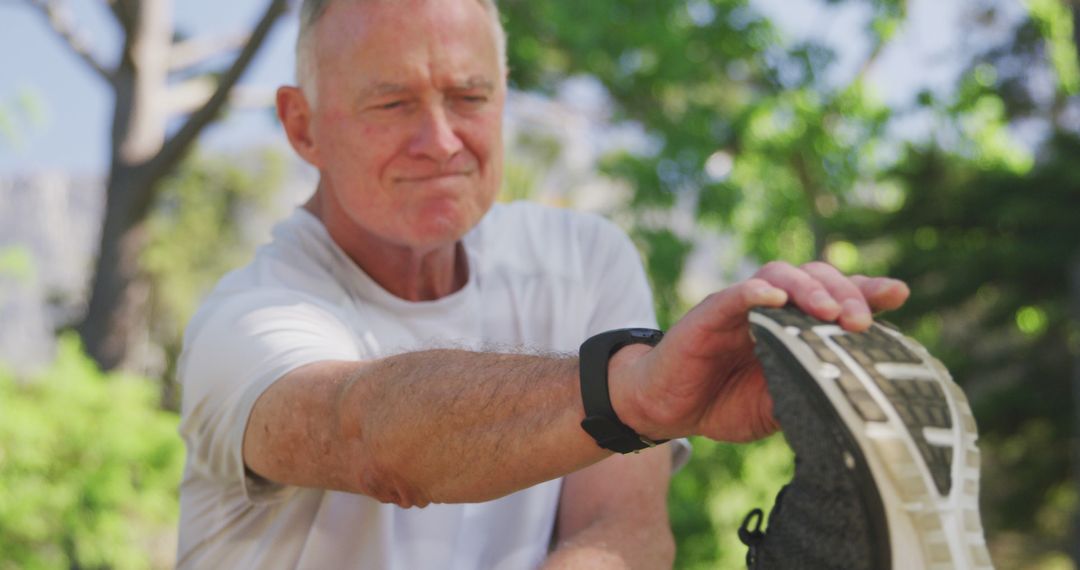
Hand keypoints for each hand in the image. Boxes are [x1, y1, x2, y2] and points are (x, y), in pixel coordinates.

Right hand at [610, 261, 908, 442]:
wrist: (665, 407)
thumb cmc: (721, 401)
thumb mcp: (777, 405)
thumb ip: (811, 391)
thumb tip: (858, 400)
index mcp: (793, 327)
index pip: (836, 299)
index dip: (867, 293)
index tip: (897, 294)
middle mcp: (771, 308)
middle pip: (816, 276)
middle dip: (845, 292)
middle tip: (861, 322)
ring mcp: (740, 307)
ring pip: (780, 274)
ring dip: (809, 289)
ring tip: (830, 312)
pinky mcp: (709, 313)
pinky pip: (735, 294)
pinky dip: (755, 291)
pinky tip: (774, 297)